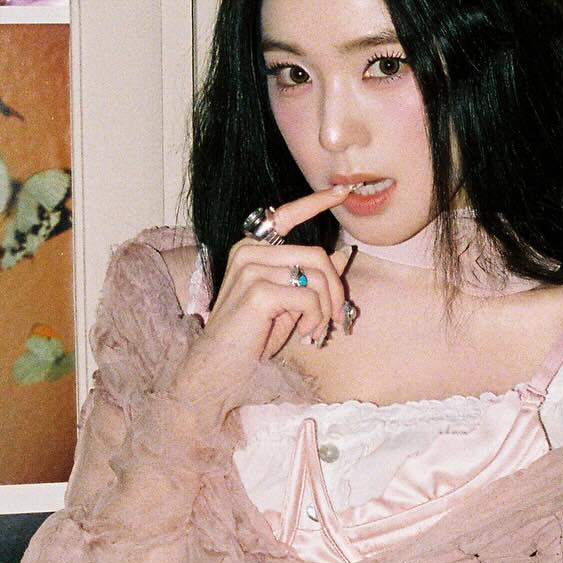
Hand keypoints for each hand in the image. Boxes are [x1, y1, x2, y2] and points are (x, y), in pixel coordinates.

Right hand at [176, 185, 353, 397]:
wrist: (219, 371)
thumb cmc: (250, 340)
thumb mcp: (286, 303)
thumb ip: (308, 276)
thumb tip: (341, 252)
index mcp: (251, 249)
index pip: (286, 214)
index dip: (316, 202)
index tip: (342, 191)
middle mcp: (248, 252)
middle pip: (317, 255)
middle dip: (336, 291)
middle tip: (334, 321)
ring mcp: (250, 269)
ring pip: (317, 276)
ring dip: (326, 310)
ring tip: (315, 332)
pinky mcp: (258, 291)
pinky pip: (309, 298)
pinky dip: (315, 320)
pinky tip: (304, 336)